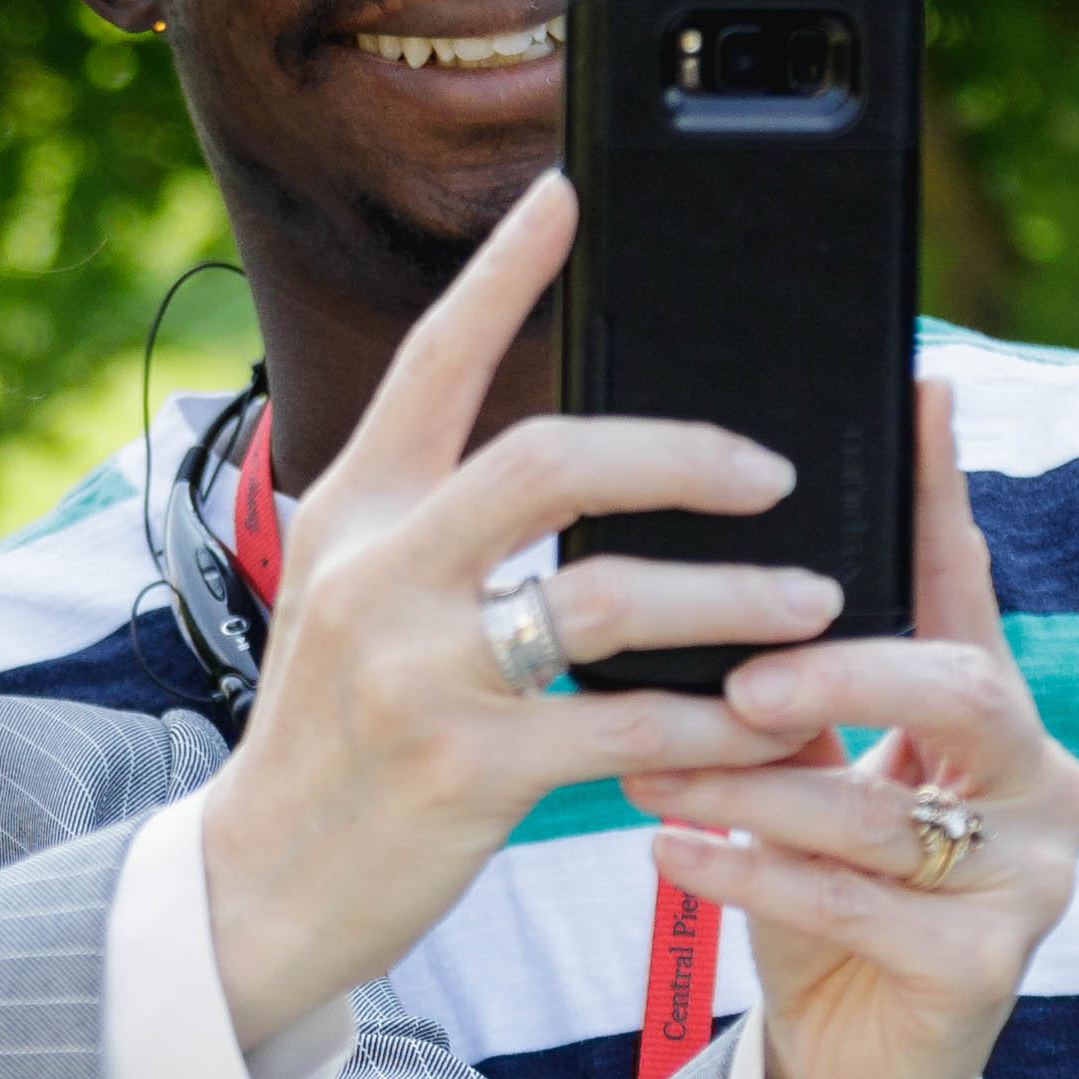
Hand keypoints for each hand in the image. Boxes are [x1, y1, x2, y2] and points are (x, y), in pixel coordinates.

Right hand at [196, 174, 842, 1033]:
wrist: (263, 883)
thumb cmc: (331, 735)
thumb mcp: (346, 599)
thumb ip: (431, 524)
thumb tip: (570, 459)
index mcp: (354, 513)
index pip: (433, 362)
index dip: (504, 273)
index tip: (567, 196)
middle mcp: (379, 574)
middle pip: (551, 459)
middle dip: (682, 454)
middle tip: (772, 468)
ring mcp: (419, 672)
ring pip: (608, 598)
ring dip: (733, 595)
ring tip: (816, 601)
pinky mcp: (467, 771)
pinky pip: (627, 729)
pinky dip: (718, 723)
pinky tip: (775, 722)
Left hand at [625, 379, 1078, 1078]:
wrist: (851, 1069)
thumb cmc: (818, 897)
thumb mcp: (804, 774)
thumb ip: (785, 688)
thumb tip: (692, 575)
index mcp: (998, 714)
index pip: (967, 585)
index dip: (940, 494)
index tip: (918, 390)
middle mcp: (1043, 781)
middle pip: (961, 688)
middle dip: (844, 671)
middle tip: (738, 677)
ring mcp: (1033, 880)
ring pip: (891, 812)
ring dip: (761, 789)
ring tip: (655, 773)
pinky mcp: (990, 970)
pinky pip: (861, 908)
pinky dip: (756, 879)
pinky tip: (673, 857)